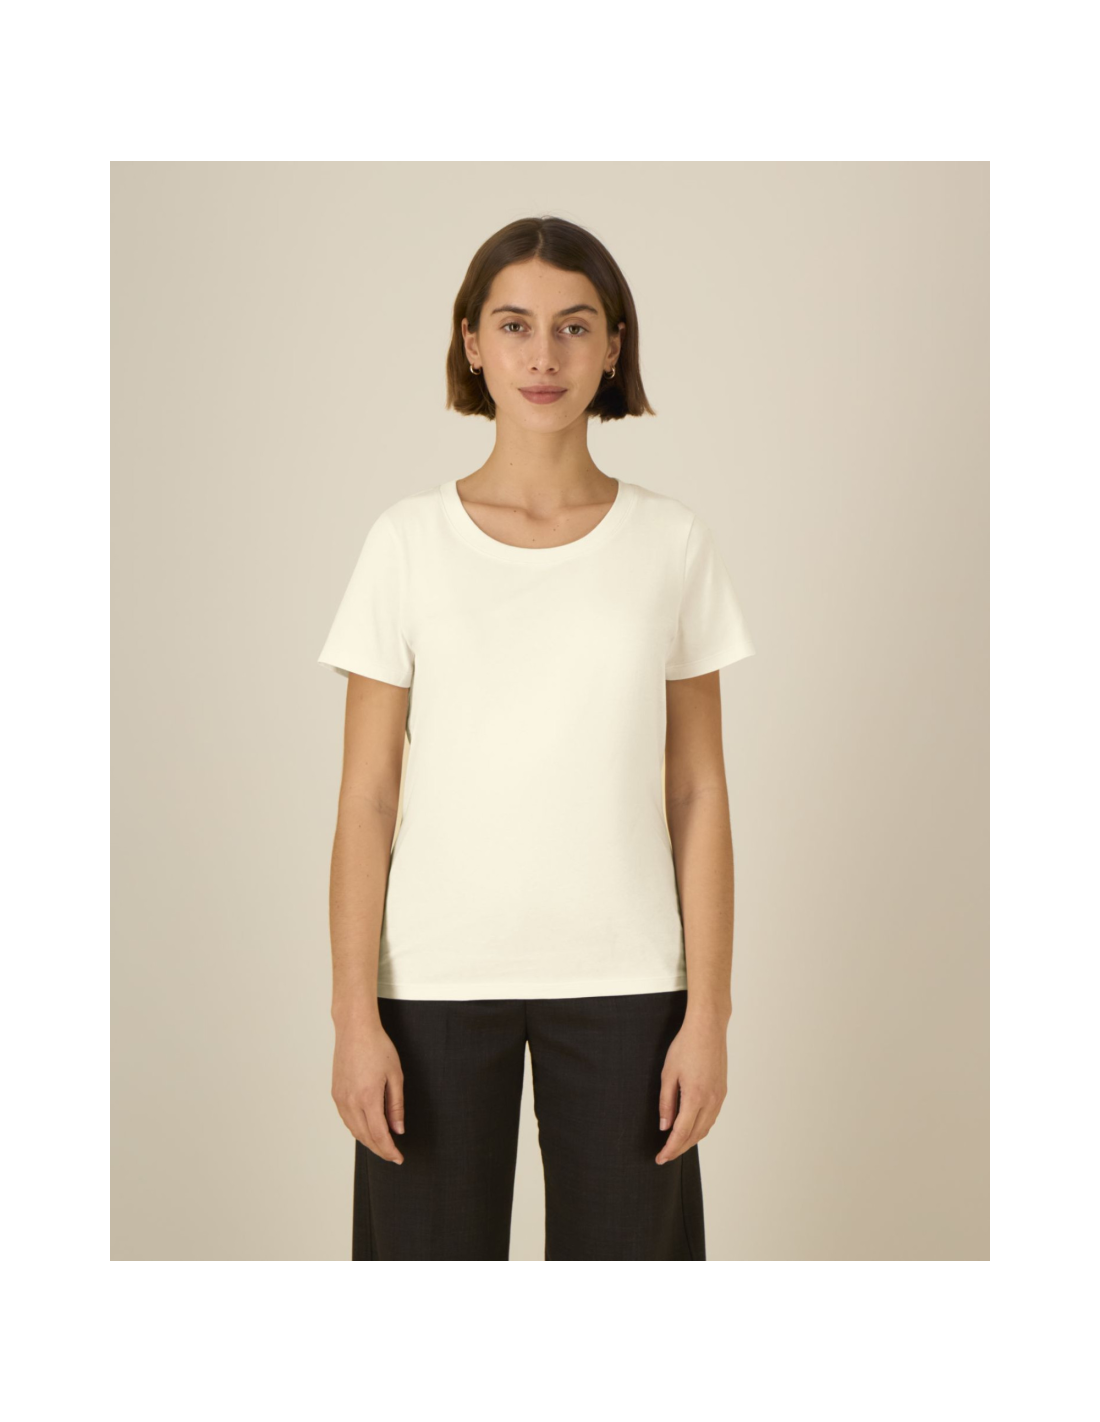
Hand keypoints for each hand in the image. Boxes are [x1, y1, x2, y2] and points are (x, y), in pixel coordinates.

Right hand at [332, 1020, 405, 1163]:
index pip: (379, 1135)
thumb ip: (396, 1105)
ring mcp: (340, 1099)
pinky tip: (367, 1129)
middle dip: (380, 1149)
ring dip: (368, 1141)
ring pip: (354, 1130)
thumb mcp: (395, 1075)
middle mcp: (351, 1102)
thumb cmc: (377, 1047)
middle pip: (365, 1137)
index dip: (389, 1150)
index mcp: (368, 1097)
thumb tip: (398, 1129)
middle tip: (393, 1155)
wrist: (355, 1030)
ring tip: (382, 1145)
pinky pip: (347, 1119)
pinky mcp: (336, 1094)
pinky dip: (358, 1129)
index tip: (398, 1158)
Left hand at [655, 1013, 727, 1164]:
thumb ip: (666, 1103)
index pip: (681, 1133)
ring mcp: (719, 1097)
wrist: (708, 1029)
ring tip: (676, 1145)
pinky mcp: (722, 1092)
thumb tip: (664, 1126)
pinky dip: (700, 1128)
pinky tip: (691, 1127)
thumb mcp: (668, 1074)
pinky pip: (711, 1117)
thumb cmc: (686, 1046)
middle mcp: (711, 1101)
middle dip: (679, 1148)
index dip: (670, 1149)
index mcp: (695, 1097)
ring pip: (705, 1128)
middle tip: (665, 1155)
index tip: (660, 1158)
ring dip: (691, 1140)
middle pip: (695, 1136)